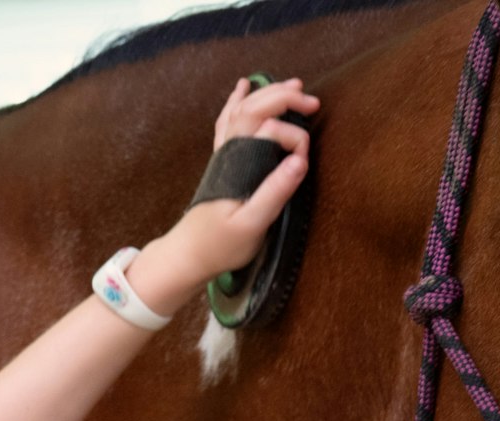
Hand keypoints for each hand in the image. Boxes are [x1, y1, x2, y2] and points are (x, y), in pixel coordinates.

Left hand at [135, 78, 319, 303]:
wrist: (187, 256)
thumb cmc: (220, 245)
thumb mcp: (252, 224)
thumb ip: (274, 192)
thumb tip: (300, 160)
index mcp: (239, 164)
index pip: (271, 132)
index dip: (294, 138)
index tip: (306, 161)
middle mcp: (229, 152)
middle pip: (255, 109)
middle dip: (284, 98)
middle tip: (312, 102)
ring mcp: (223, 154)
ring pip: (242, 111)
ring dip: (267, 93)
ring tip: (293, 85)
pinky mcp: (221, 162)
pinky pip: (227, 122)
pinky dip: (237, 101)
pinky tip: (243, 87)